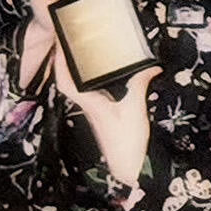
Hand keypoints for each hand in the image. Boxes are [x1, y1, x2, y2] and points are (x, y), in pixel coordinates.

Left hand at [52, 41, 161, 184]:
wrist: (129, 165)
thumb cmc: (127, 142)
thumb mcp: (135, 108)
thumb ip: (140, 84)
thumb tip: (150, 67)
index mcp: (91, 103)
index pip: (66, 82)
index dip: (60, 63)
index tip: (60, 46)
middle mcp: (89, 105)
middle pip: (68, 82)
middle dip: (64, 63)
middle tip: (68, 45)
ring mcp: (94, 110)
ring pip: (77, 87)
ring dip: (75, 71)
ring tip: (80, 54)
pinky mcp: (102, 113)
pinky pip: (90, 92)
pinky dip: (90, 80)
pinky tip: (99, 74)